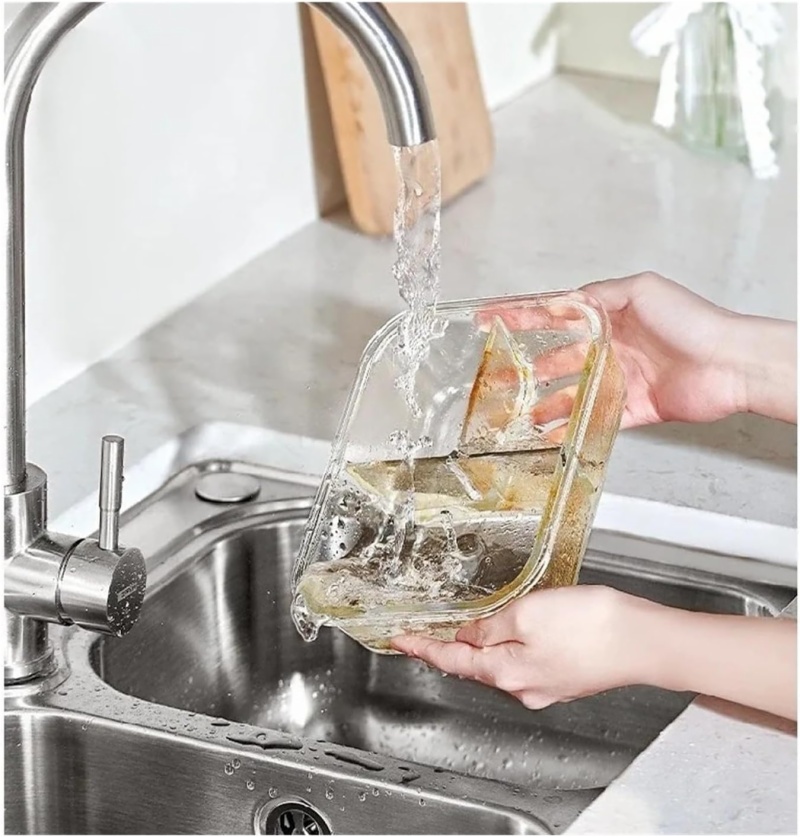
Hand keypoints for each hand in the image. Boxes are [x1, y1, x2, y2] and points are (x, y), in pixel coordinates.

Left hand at [392, 585, 796, 719]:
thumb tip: (467, 636)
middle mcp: (523, 688)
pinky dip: (509, 646)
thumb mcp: (527, 614)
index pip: (452, 660)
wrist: (644, 640)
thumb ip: (490, 627)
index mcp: (507, 673)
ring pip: (500, 663)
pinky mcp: (564, 677)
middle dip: (451, 646)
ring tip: (468, 624)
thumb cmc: (592, 625)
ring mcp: (546, 686)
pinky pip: (524, 661)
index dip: (423, 647)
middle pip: (474, 665)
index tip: (401, 641)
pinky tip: (512, 629)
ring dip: (482, 644)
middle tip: (428, 629)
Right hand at [476, 272, 794, 428]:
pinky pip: (597, 419)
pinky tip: (553, 434)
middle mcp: (613, 348)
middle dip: (528, 367)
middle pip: (559, 359)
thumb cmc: (694, 322)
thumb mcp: (642, 290)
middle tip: (500, 376)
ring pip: (574, 392)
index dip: (522, 317)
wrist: (731, 363)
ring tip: (522, 413)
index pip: (557, 315)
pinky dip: (574, 427)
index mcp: (611, 318)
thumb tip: (566, 297)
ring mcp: (623, 379)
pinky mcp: (635, 408)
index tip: (490, 318)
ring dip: (547, 403)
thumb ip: (601, 294)